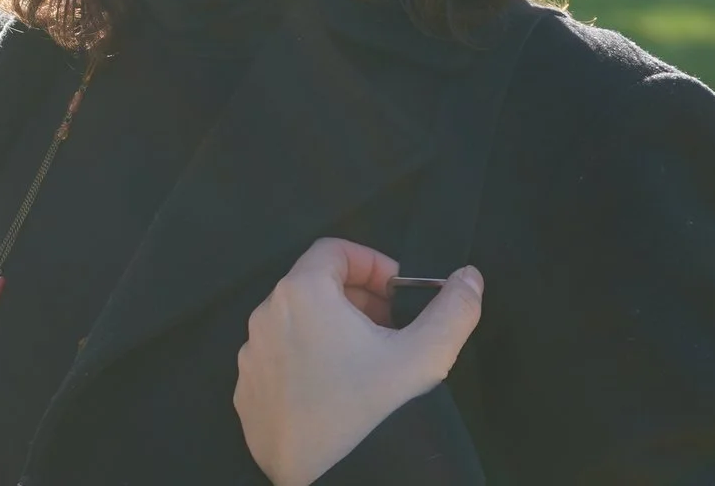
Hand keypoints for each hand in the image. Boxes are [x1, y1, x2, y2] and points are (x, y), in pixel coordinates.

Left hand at [233, 237, 484, 485]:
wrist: (329, 481)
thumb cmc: (373, 407)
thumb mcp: (426, 356)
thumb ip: (454, 309)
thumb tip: (469, 277)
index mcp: (302, 293)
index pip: (333, 251)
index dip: (370, 262)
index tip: (397, 290)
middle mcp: (265, 317)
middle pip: (312, 287)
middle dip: (355, 298)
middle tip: (389, 327)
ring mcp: (250, 358)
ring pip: (293, 326)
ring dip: (330, 331)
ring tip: (366, 364)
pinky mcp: (245, 394)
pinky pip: (278, 363)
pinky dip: (306, 364)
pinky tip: (335, 395)